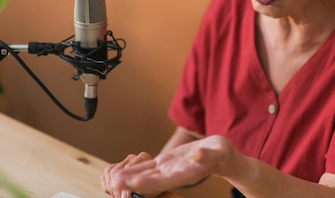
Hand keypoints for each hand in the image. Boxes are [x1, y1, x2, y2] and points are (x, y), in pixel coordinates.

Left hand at [103, 135, 233, 196]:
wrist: (220, 155)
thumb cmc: (221, 153)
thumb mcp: (217, 151)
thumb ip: (206, 155)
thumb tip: (198, 155)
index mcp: (186, 173)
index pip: (164, 180)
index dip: (148, 183)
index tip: (133, 184)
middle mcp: (174, 175)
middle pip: (150, 181)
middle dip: (132, 183)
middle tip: (114, 184)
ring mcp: (168, 170)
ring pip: (146, 174)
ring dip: (130, 177)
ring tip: (113, 178)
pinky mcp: (166, 163)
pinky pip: (148, 166)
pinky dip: (136, 168)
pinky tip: (124, 169)